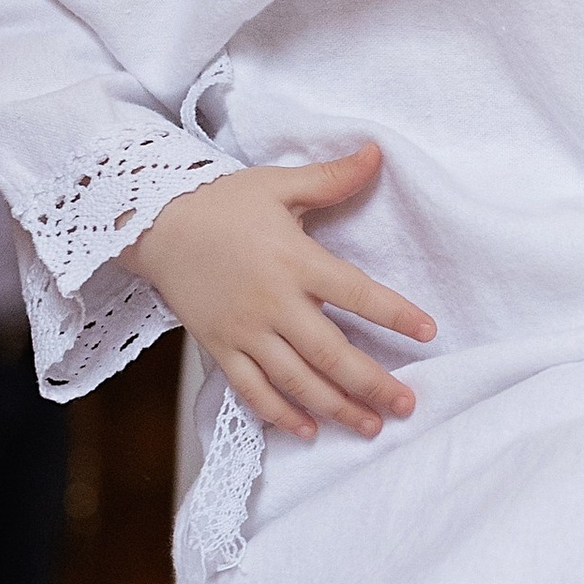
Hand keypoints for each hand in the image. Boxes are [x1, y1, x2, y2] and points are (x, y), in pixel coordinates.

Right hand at [128, 149, 435, 439]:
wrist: (155, 224)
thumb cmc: (222, 202)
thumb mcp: (278, 184)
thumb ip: (331, 179)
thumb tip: (376, 152)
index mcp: (295, 260)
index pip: (357, 293)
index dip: (395, 314)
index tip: (428, 332)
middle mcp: (273, 302)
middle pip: (331, 353)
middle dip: (372, 383)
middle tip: (407, 405)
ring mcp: (244, 330)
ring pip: (296, 381)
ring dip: (336, 408)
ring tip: (370, 426)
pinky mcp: (219, 347)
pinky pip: (252, 390)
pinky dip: (280, 414)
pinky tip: (307, 430)